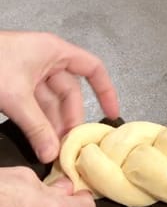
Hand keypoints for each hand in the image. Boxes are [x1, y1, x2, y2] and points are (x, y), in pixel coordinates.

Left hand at [0, 31, 119, 162]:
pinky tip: (39, 141)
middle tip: (71, 145)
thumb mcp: (15, 96)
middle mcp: (46, 60)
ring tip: (55, 149)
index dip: (105, 90)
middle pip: (70, 93)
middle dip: (70, 119)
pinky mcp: (15, 85)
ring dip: (53, 125)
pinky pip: (34, 107)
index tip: (110, 114)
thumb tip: (51, 154)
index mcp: (54, 51)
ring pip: (51, 103)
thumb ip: (36, 127)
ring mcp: (29, 73)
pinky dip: (37, 123)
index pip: (92, 69)